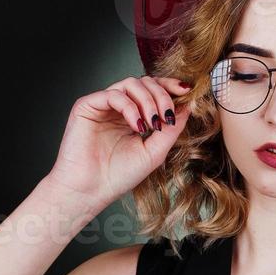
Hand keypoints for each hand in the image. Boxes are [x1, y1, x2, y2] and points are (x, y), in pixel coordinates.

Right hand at [44, 74, 193, 211]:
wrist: (90, 191)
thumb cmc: (118, 176)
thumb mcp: (155, 151)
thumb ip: (171, 129)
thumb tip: (188, 106)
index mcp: (133, 116)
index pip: (154, 91)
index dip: (170, 87)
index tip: (187, 92)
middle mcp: (118, 108)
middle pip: (145, 83)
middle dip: (162, 96)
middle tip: (167, 116)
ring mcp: (102, 105)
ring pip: (131, 84)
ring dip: (148, 100)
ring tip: (153, 124)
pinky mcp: (87, 106)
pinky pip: (113, 95)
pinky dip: (129, 107)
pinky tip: (136, 126)